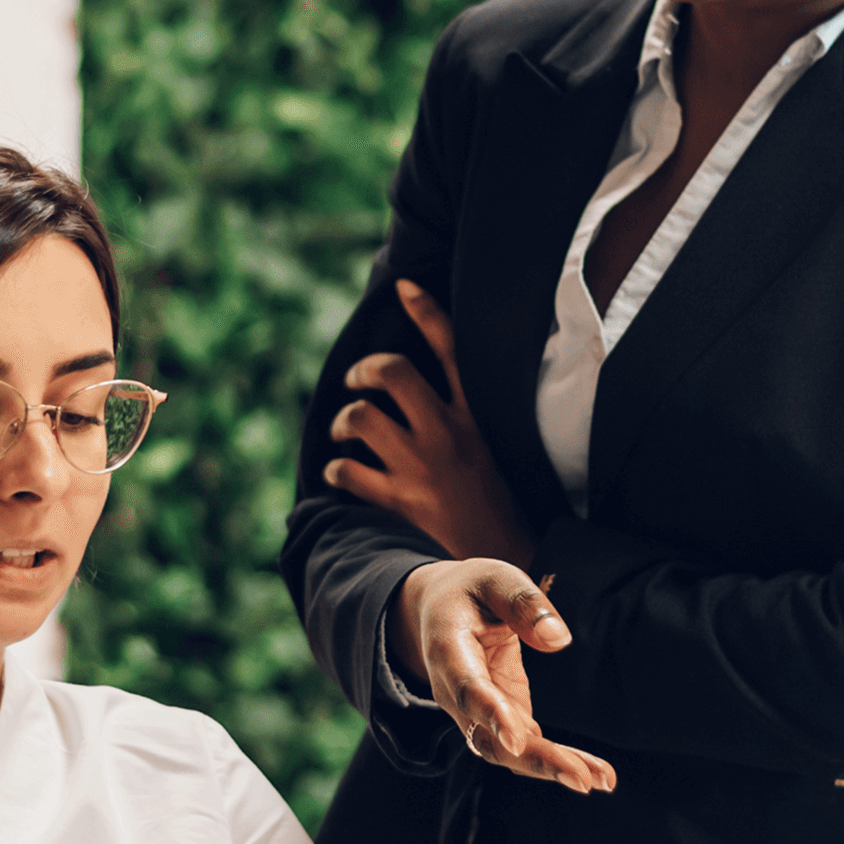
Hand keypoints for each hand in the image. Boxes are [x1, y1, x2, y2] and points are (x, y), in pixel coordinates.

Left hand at [325, 282, 536, 570]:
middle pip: (392, 373)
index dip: (426, 312)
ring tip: (343, 430)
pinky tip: (338, 472)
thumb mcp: (496, 445)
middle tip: (356, 380)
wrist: (507, 556)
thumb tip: (422, 389)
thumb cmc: (500, 499)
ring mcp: (422, 467)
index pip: (452, 350)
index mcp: (476, 416)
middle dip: (363, 369)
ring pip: (361, 418)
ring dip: (342, 420)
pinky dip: (335, 470)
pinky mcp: (402, 501)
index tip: (403, 286)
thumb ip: (463, 415)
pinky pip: (349, 473)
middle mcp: (448, 434)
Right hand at [397, 560, 614, 793]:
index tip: (518, 738)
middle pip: (487, 736)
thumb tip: (558, 640)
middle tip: (581, 778)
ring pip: (507, 752)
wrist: (441, 610)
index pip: (466, 687)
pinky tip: (597, 773)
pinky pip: (526, 748)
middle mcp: (455, 692)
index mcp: (447, 649)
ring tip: (600, 779)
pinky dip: (559, 761)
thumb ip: (523, 603)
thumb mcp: (494, 578)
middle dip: (534, 759)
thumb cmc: (471, 590)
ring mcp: (476, 712)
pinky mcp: (502, 719)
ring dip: (551, 767)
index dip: (490, 713)